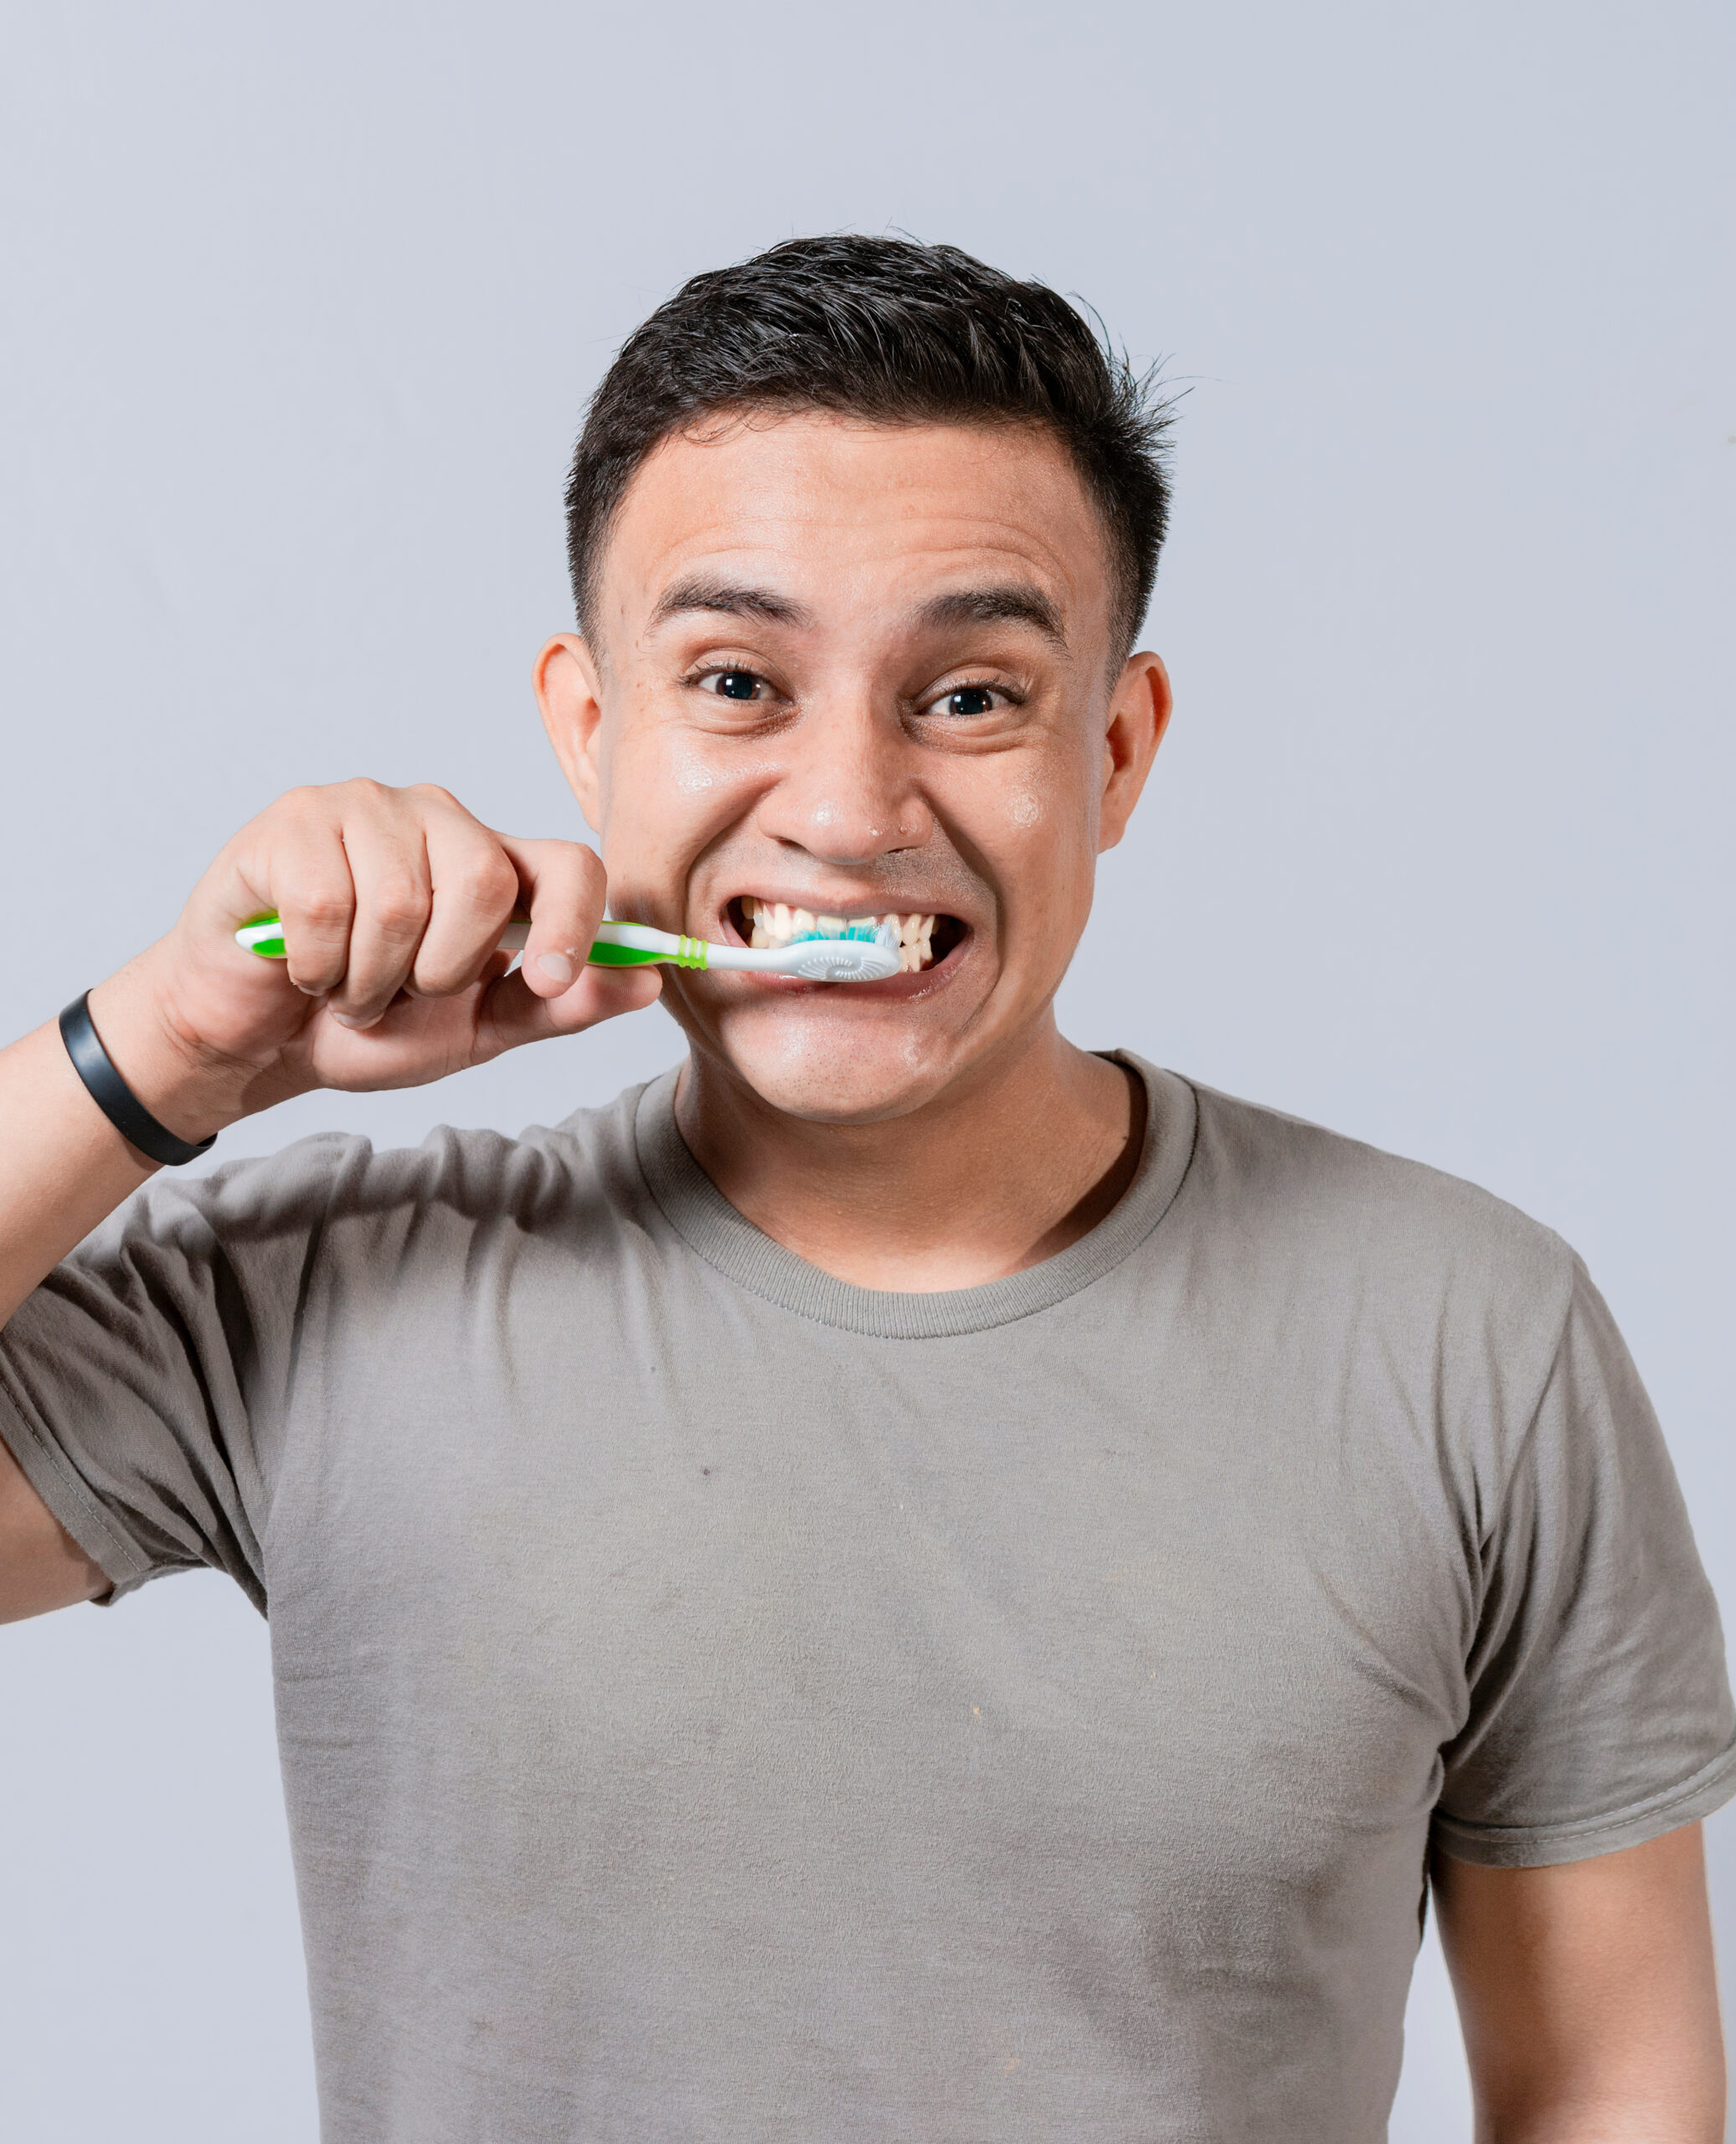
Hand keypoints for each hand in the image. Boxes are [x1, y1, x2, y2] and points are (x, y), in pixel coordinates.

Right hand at [86, 780, 659, 1139]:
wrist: (257, 1041)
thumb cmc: (365, 1024)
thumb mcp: (476, 1031)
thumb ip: (558, 1006)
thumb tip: (648, 983)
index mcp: (497, 864)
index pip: (571, 864)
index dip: (573, 924)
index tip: (547, 980)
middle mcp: (439, 819)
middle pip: (485, 881)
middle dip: (441, 971)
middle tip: (400, 993)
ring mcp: (365, 808)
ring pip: (402, 901)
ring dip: (370, 979)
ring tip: (346, 983)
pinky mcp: (294, 820)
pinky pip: (327, 904)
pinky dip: (316, 964)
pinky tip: (301, 964)